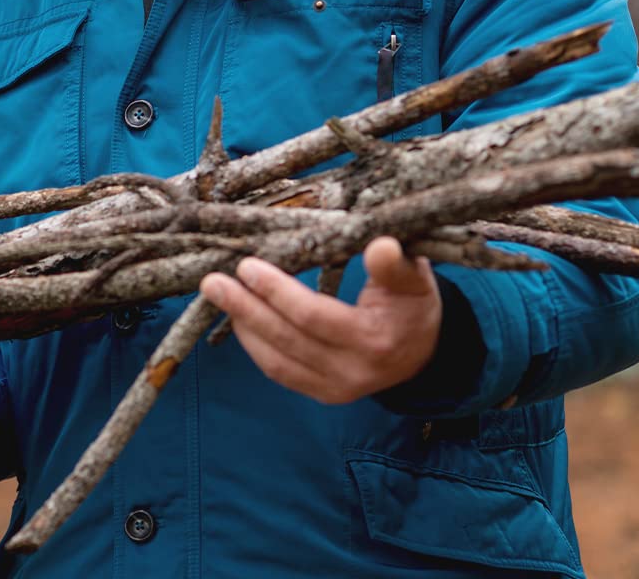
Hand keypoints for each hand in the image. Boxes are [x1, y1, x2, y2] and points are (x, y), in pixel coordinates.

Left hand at [199, 237, 441, 403]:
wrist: (426, 353)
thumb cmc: (414, 303)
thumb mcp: (415, 278)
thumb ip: (395, 265)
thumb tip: (379, 245)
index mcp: (374, 340)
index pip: (314, 316)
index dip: (277, 292)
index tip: (248, 265)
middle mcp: (353, 372)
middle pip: (287, 340)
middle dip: (246, 308)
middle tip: (212, 280)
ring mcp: (336, 389)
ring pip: (277, 360)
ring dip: (243, 326)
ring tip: (217, 295)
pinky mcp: (323, 394)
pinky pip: (281, 372)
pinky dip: (255, 346)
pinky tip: (238, 319)